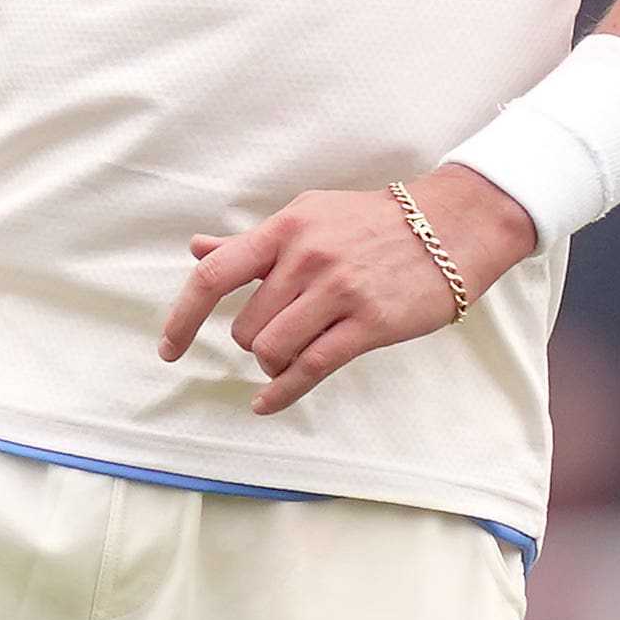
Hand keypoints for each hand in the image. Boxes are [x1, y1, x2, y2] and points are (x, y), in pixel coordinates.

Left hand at [156, 164, 534, 413]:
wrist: (450, 226)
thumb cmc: (372, 223)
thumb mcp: (308, 217)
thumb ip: (252, 243)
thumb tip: (198, 250)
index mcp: (286, 228)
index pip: (215, 275)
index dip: (183, 317)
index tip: (169, 348)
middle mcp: (306, 257)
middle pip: (246, 326)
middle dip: (254, 342)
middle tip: (279, 334)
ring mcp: (339, 290)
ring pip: (273, 349)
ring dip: (274, 363)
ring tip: (292, 355)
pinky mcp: (369, 322)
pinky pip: (311, 368)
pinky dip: (282, 393)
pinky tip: (267, 403)